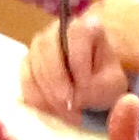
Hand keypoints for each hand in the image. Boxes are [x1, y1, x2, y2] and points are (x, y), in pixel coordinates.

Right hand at [20, 5, 130, 119]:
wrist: (93, 84)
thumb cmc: (104, 79)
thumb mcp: (112, 84)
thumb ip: (98, 88)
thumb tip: (74, 98)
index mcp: (85, 27)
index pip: (76, 36)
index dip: (79, 63)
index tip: (86, 86)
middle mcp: (56, 31)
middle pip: (48, 49)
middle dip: (57, 80)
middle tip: (69, 103)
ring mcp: (38, 47)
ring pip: (34, 66)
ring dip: (48, 93)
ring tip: (66, 112)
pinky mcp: (27, 65)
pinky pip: (26, 81)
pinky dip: (38, 99)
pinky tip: (54, 111)